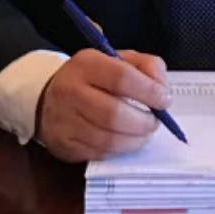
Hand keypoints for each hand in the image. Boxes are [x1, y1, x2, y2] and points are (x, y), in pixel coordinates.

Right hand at [36, 49, 170, 162]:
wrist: (50, 98)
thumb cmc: (93, 78)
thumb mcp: (118, 60)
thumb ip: (146, 66)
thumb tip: (161, 89)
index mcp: (86, 63)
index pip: (121, 78)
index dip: (149, 91)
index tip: (165, 100)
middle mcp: (70, 91)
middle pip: (114, 114)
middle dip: (143, 122)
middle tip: (155, 122)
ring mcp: (64, 120)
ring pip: (107, 140)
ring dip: (134, 140)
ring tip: (144, 133)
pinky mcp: (64, 144)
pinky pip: (99, 153)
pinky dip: (119, 150)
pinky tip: (126, 141)